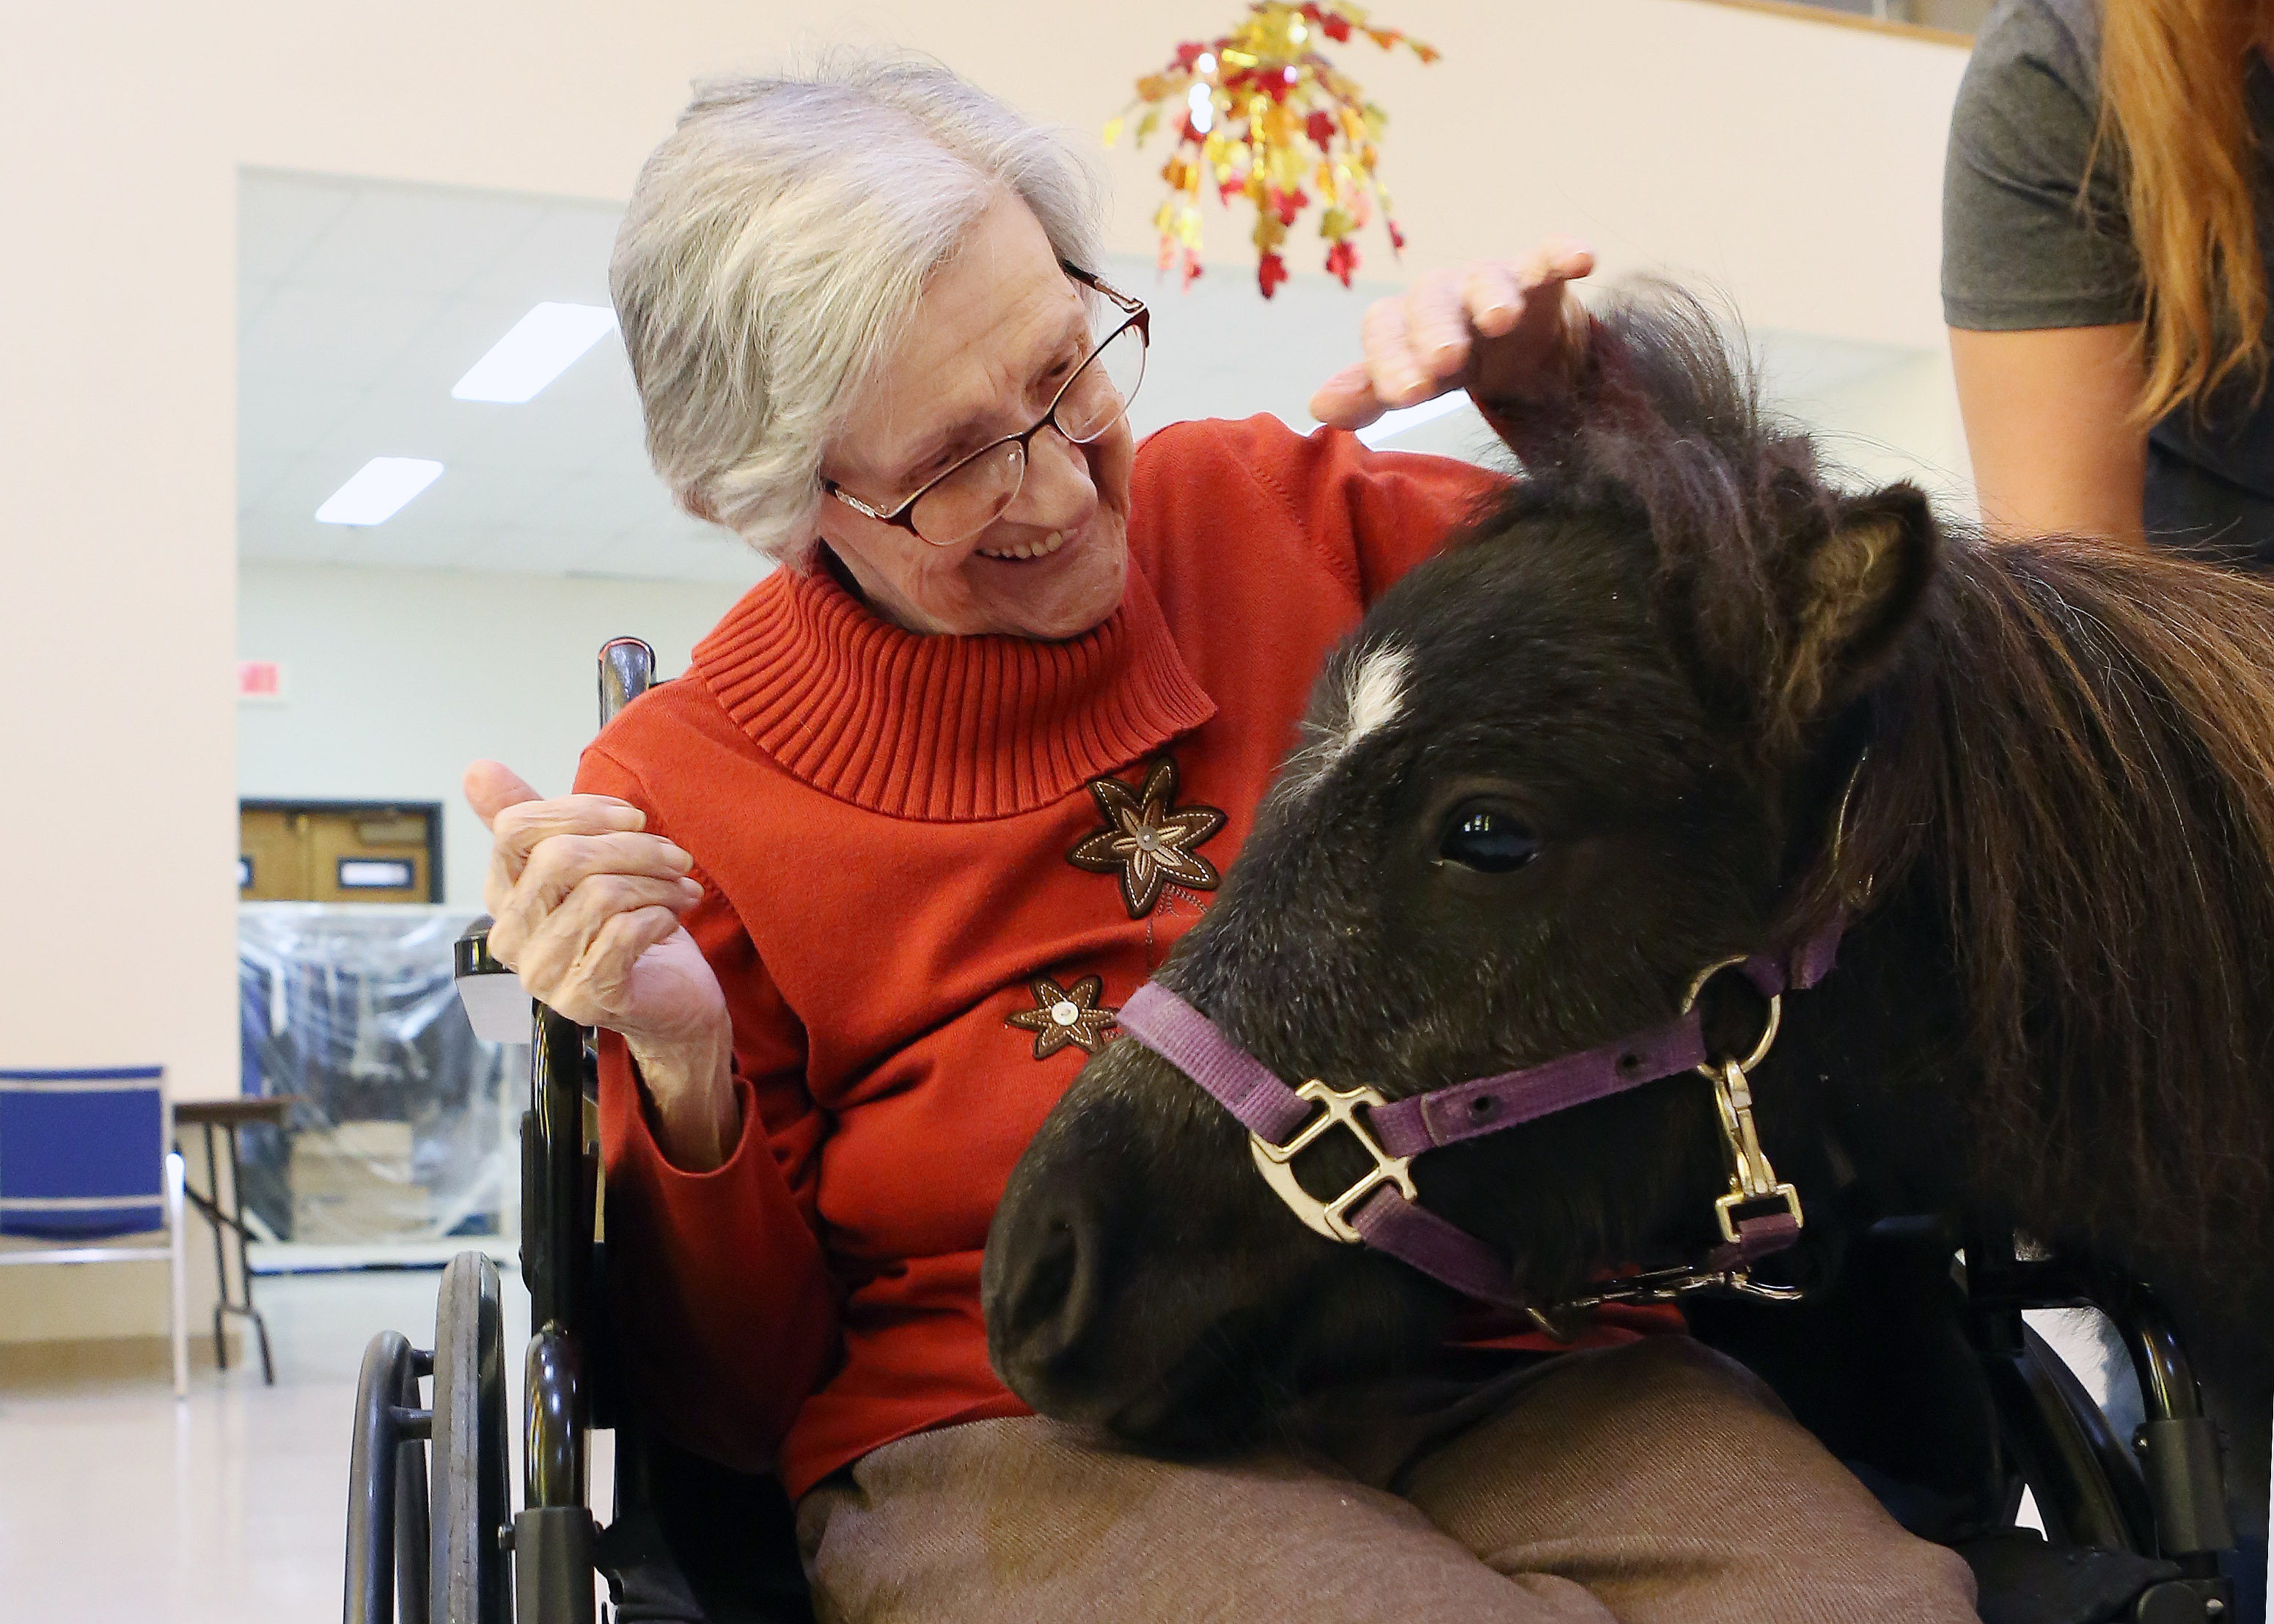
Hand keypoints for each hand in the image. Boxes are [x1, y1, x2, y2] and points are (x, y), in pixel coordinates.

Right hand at [465, 760, 738, 1168]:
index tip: (632, 818)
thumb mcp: (586, 865)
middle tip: (674, 856)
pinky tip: (672, 919)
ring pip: (599, 894)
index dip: (581, 810)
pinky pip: (624, 933)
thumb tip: (476, 769)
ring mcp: (543, 974)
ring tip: (682, 887)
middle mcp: (510, 938)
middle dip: (632, 847)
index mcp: (504, 896)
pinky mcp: (584, 998)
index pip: (515, 830)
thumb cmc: (629, 928)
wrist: (672, 1004)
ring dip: (655, 883)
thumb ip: (537, 820)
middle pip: (561, 858)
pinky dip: (660, 916)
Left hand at [1309, 238, 1595, 430]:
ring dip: (1492, 294)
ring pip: (1488, 278)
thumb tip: (1317, 407)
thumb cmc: (1456, 361)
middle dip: (1435, 330)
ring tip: (1500, 319)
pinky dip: (1564, 253)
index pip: (1385, 333)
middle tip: (1444, 361)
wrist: (1522, 347)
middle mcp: (1445, 297)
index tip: (1403, 396)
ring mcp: (1494, 281)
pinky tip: (1581, 260)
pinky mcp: (1541, 274)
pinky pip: (1550, 257)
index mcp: (1405, 325)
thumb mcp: (1415, 380)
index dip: (1389, 361)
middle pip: (1431, 303)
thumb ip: (1370, 393)